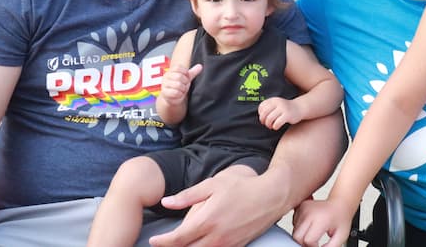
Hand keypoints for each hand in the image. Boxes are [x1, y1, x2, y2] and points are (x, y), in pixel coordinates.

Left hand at [149, 165, 282, 246]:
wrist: (271, 196)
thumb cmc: (243, 186)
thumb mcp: (213, 184)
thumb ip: (188, 196)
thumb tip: (166, 202)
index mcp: (207, 220)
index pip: (178, 239)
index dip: (162, 242)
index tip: (153, 241)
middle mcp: (216, 237)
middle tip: (164, 244)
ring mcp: (227, 244)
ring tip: (180, 244)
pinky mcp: (237, 246)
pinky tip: (200, 243)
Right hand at [160, 64, 201, 105]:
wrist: (173, 98)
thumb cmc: (180, 86)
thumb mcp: (186, 78)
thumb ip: (193, 72)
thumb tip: (200, 66)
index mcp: (170, 71)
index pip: (178, 68)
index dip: (185, 73)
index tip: (186, 77)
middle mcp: (166, 77)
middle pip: (179, 76)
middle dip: (185, 82)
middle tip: (185, 85)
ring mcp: (164, 85)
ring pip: (178, 85)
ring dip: (183, 89)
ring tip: (182, 90)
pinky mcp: (165, 93)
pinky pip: (175, 92)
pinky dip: (180, 94)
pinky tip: (179, 94)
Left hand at [259, 97, 301, 129]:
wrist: (300, 108)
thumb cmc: (285, 108)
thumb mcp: (277, 104)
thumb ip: (268, 108)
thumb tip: (260, 117)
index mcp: (274, 100)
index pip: (261, 107)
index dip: (260, 114)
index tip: (264, 118)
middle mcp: (278, 103)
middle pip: (264, 113)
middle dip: (263, 120)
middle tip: (265, 124)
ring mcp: (283, 109)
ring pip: (269, 119)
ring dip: (268, 125)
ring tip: (271, 126)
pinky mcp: (287, 115)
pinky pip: (277, 123)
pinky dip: (275, 127)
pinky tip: (276, 127)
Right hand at [292, 198, 354, 246]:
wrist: (339, 203)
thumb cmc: (341, 218)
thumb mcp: (341, 236)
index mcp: (320, 219)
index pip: (308, 240)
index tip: (318, 245)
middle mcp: (309, 212)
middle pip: (297, 236)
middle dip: (303, 243)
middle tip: (313, 243)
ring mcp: (304, 208)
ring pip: (294, 230)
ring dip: (302, 236)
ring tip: (314, 233)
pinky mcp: (300, 206)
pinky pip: (294, 223)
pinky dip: (300, 228)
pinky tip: (309, 227)